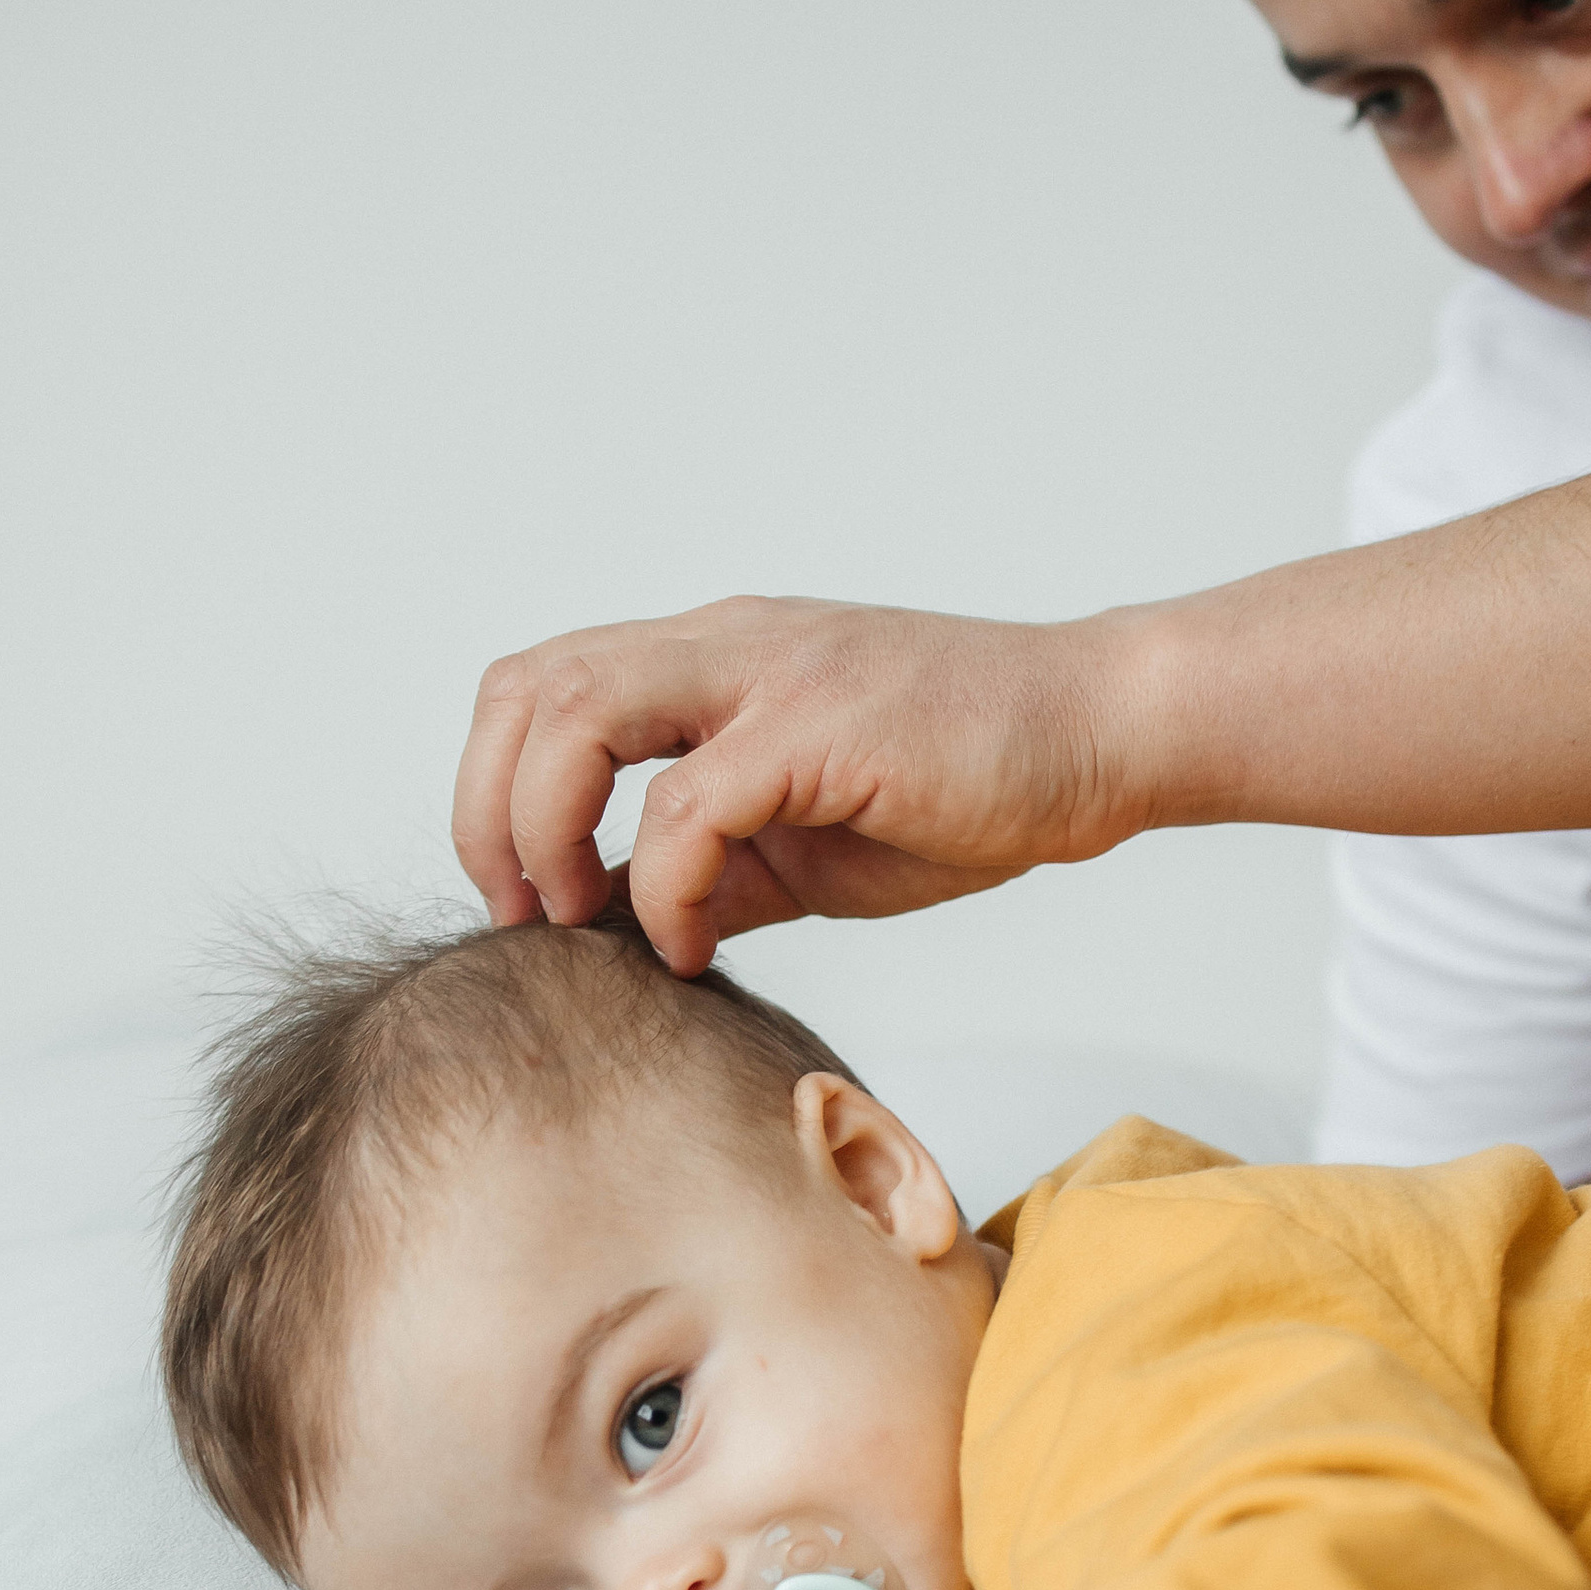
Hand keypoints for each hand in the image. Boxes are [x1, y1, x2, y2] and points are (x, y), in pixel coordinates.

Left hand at [455, 593, 1140, 973]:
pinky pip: (688, 805)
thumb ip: (714, 868)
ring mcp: (770, 677)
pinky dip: (666, 887)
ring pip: (583, 717)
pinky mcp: (820, 729)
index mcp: (712, 661)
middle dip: (492, 811)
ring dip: (553, 831)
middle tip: (525, 911)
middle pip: (531, 688)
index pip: (543, 687)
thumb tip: (626, 936)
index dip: (495, 789)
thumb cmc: (968, 784)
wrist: (1098, 737)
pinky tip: (695, 942)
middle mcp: (724, 648)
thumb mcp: (804, 836)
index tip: (521, 893)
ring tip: (583, 918)